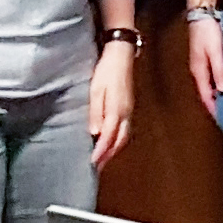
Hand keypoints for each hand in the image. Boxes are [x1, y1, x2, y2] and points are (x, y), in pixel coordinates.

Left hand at [89, 41, 135, 170]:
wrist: (121, 55)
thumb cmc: (106, 71)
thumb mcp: (96, 90)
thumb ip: (95, 112)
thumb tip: (94, 133)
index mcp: (117, 110)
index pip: (108, 137)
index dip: (101, 152)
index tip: (92, 163)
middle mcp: (126, 113)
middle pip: (119, 141)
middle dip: (108, 156)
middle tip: (97, 167)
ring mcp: (129, 110)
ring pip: (124, 137)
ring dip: (114, 150)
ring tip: (103, 159)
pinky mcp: (129, 107)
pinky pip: (125, 130)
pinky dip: (118, 141)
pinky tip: (110, 142)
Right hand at [186, 16, 222, 118]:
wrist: (202, 13)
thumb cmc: (207, 31)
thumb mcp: (215, 52)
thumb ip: (219, 70)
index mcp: (199, 72)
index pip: (206, 97)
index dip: (214, 109)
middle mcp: (199, 71)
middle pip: (207, 94)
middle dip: (217, 105)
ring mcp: (202, 65)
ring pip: (210, 86)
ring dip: (219, 95)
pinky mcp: (207, 59)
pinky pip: (213, 77)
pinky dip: (220, 84)